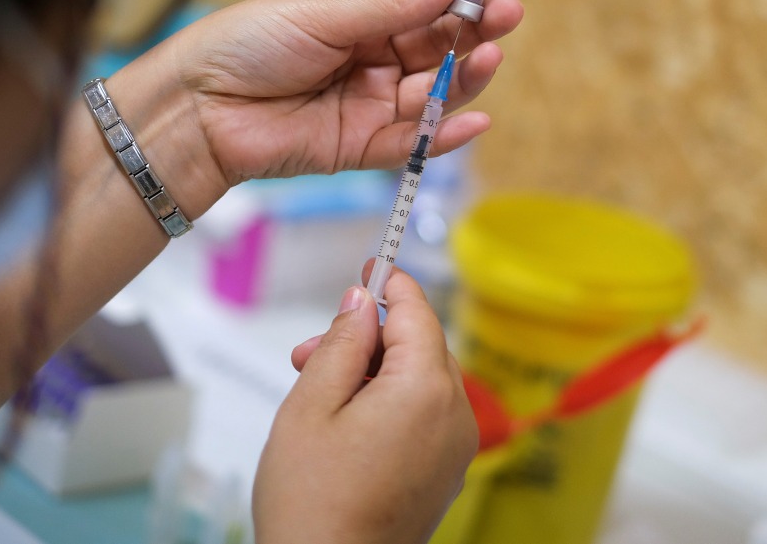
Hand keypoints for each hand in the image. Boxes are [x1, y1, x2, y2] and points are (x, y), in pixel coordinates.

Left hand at [173, 0, 529, 187]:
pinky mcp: (361, 146)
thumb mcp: (321, 15)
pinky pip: (413, 142)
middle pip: (442, 45)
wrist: (196, 108)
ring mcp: (371, 103)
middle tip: (509, 14)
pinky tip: (476, 118)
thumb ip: (389, 7)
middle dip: (479, 29)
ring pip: (437, 92)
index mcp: (363, 15)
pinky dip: (446, 133)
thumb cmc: (247, 46)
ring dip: (469, 77)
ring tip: (491, 55)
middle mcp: (375, 57)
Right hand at [253, 268, 477, 543]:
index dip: (391, 284)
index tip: (371, 262)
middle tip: (310, 352)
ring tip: (318, 392)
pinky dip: (390, 402)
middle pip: (420, 346)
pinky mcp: (445, 473)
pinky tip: (346, 420)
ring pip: (421, 380)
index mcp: (425, 390)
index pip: (417, 312)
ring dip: (375, 371)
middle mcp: (455, 416)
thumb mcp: (311, 405)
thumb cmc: (312, 503)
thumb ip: (342, 343)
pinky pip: (425, 414)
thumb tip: (361, 300)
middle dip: (369, 338)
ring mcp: (455, 449)